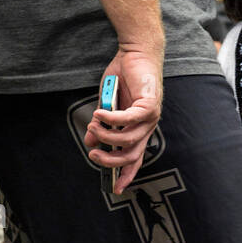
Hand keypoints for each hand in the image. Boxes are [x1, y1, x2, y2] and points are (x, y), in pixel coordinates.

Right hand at [84, 47, 162, 192]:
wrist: (136, 53)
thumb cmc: (123, 78)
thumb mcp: (106, 107)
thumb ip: (101, 126)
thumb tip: (90, 142)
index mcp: (139, 130)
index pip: (135, 159)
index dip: (126, 175)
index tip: (115, 189)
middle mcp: (148, 127)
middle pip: (131, 155)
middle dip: (110, 160)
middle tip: (93, 154)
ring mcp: (151, 117)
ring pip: (128, 139)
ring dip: (106, 136)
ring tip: (93, 126)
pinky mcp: (150, 104)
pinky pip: (128, 119)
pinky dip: (111, 118)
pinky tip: (99, 114)